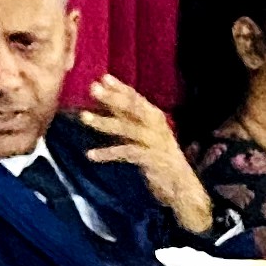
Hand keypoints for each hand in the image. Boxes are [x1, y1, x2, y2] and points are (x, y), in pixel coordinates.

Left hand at [79, 73, 213, 238]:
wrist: (181, 188)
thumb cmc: (159, 159)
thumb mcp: (144, 136)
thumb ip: (129, 120)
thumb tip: (107, 102)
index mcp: (156, 119)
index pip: (137, 99)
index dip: (121, 88)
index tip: (103, 77)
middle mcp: (157, 127)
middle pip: (134, 108)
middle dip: (113, 98)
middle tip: (92, 88)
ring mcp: (155, 143)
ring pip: (127, 128)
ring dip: (104, 122)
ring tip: (83, 118)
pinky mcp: (151, 160)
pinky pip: (126, 153)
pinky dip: (108, 153)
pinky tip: (91, 154)